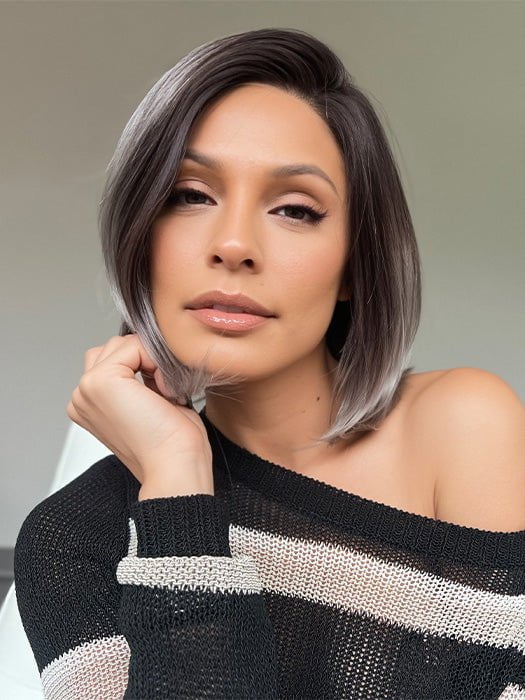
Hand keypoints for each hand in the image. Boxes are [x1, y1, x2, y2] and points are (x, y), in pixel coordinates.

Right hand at [67, 334, 213, 497]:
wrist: (175, 465)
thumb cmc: (172, 443)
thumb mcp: (151, 401)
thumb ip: (139, 376)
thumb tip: (150, 349)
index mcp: (90, 404)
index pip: (113, 358)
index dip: (145, 367)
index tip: (160, 398)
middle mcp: (82, 396)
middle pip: (115, 347)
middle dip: (145, 360)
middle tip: (164, 393)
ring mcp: (87, 388)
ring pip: (124, 343)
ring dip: (151, 360)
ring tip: (162, 393)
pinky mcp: (100, 381)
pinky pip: (134, 345)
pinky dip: (156, 360)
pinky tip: (162, 391)